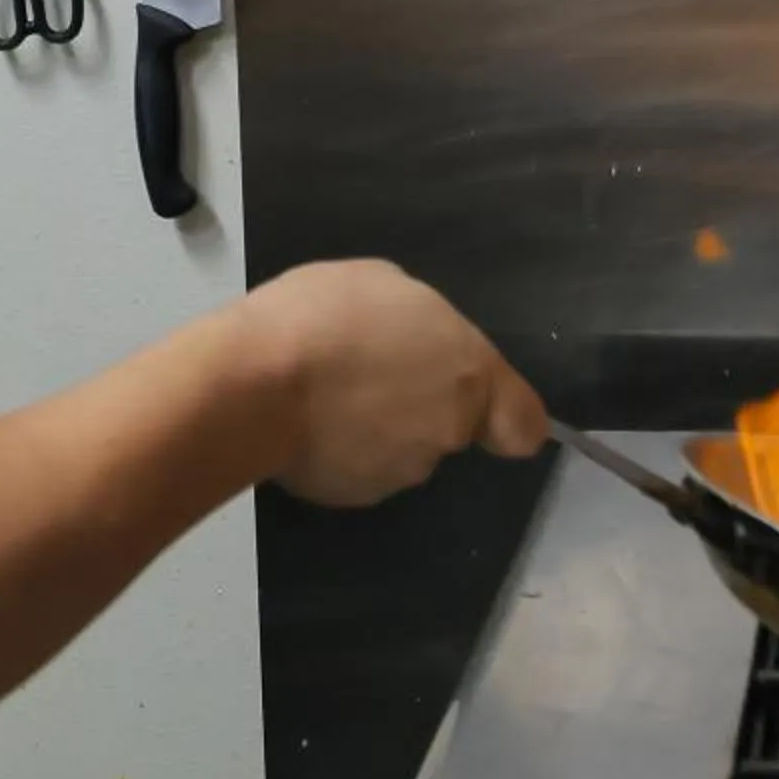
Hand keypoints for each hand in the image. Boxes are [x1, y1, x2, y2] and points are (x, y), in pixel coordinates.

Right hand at [241, 260, 548, 507]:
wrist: (253, 383)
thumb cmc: (325, 315)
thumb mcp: (385, 283)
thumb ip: (421, 326)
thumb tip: (417, 350)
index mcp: (468, 374)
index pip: (525, 426)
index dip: (508, 419)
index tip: (483, 409)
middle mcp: (446, 432)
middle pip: (451, 429)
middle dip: (418, 405)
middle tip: (368, 371)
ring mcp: (399, 471)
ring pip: (403, 449)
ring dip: (378, 427)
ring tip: (325, 392)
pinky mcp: (352, 495)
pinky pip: (357, 468)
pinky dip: (340, 450)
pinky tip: (305, 421)